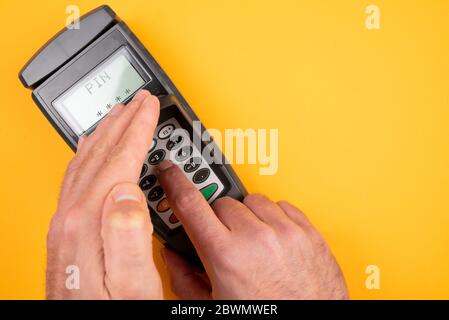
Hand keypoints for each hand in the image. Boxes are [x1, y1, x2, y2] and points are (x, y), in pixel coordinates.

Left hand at [46, 90, 161, 298]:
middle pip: (99, 155)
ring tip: (117, 115)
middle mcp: (71, 218)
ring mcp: (66, 223)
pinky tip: (91, 151)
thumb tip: (129, 191)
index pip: (118, 161)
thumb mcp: (133, 283)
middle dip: (121, 122)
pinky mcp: (68, 230)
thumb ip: (129, 235)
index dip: (137, 130)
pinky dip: (88, 156)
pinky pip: (76, 179)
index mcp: (90, 223)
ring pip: (85, 163)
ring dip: (104, 134)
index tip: (148, 106)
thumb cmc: (115, 311)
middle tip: (136, 100)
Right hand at [157, 161, 348, 298]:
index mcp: (226, 256)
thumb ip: (184, 278)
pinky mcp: (308, 232)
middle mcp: (256, 238)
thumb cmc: (265, 319)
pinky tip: (271, 239)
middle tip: (223, 241)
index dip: (174, 181)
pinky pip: (282, 205)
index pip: (190, 203)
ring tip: (250, 242)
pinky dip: (273, 218)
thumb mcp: (212, 307)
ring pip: (252, 200)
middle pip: (222, 203)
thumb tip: (172, 255)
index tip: (169, 171)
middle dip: (217, 220)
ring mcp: (285, 232)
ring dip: (247, 217)